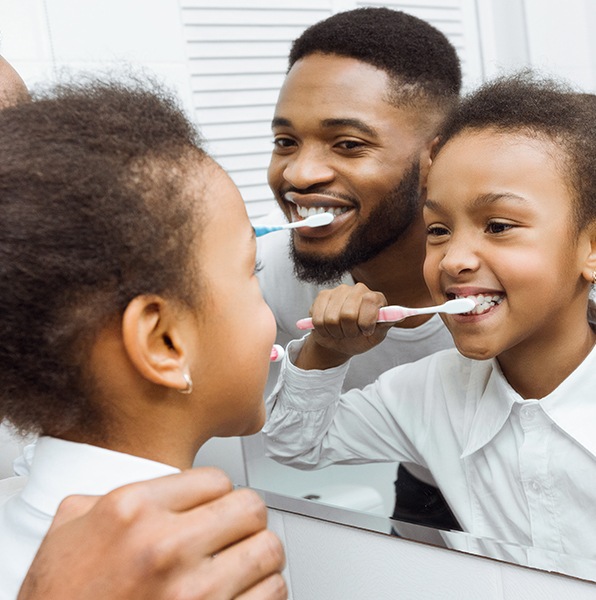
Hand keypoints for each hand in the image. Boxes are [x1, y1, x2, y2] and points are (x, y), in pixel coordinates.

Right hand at [18, 468, 286, 599]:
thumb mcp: (67, 533)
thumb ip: (105, 500)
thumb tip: (137, 490)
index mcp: (133, 511)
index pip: (216, 479)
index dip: (218, 494)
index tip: (215, 506)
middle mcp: (164, 546)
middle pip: (250, 507)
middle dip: (245, 518)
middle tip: (234, 530)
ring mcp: (191, 592)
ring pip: (268, 549)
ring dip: (258, 555)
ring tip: (242, 562)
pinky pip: (271, 592)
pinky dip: (264, 590)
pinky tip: (243, 592)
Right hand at [296, 283, 393, 369]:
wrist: (340, 342)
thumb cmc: (360, 338)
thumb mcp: (376, 336)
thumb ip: (385, 324)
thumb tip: (399, 316)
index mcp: (375, 297)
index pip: (370, 301)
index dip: (366, 321)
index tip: (365, 331)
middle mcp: (358, 289)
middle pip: (348, 313)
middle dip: (349, 331)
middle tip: (351, 334)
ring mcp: (339, 291)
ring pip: (331, 318)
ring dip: (335, 332)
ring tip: (340, 331)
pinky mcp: (323, 296)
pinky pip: (318, 318)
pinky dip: (323, 330)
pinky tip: (328, 328)